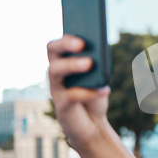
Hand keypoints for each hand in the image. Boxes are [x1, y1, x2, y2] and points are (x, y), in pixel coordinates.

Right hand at [47, 34, 110, 151]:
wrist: (92, 125)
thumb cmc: (94, 94)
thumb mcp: (99, 77)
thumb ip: (97, 64)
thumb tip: (99, 53)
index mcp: (63, 61)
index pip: (57, 43)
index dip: (66, 37)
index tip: (79, 33)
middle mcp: (56, 72)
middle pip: (52, 52)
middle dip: (65, 45)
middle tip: (82, 44)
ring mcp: (56, 88)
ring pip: (55, 71)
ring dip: (72, 65)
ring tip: (90, 63)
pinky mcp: (62, 106)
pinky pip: (72, 95)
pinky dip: (90, 92)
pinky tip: (105, 90)